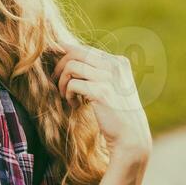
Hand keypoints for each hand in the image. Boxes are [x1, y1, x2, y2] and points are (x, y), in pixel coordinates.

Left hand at [51, 42, 152, 163]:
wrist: (131, 136)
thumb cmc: (117, 113)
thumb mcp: (112, 87)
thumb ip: (98, 72)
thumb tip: (69, 59)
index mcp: (118, 62)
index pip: (85, 49)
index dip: (65, 54)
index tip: (55, 65)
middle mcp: (115, 65)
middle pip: (75, 52)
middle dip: (59, 66)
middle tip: (55, 81)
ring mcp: (109, 77)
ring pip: (71, 66)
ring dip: (62, 82)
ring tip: (67, 96)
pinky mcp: (101, 91)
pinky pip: (73, 84)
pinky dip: (68, 94)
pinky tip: (74, 105)